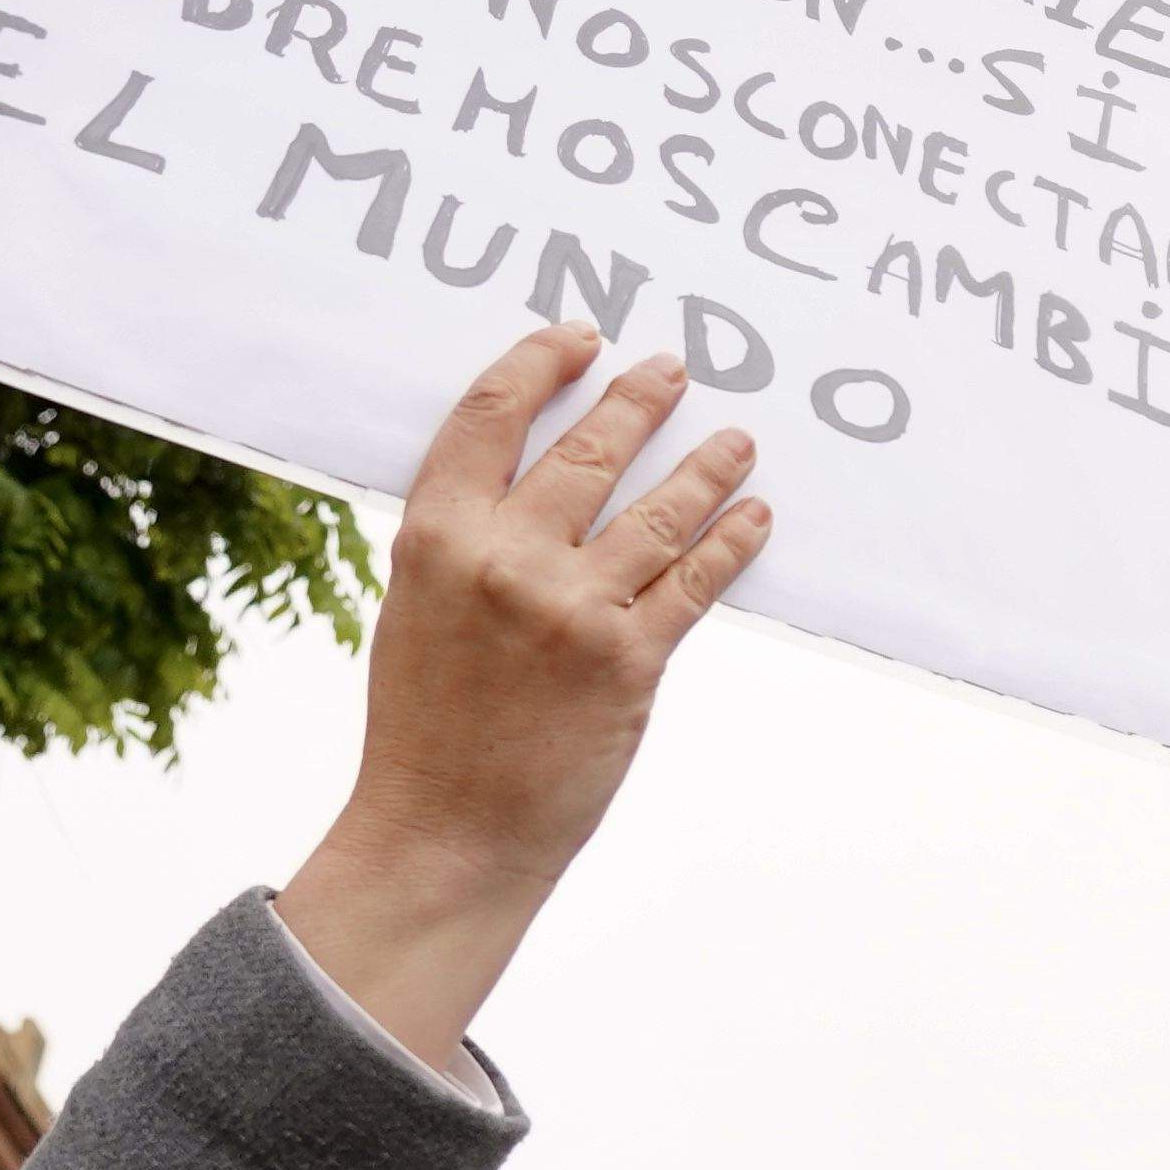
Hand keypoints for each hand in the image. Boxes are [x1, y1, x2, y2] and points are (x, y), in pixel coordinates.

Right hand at [276, 329, 769, 1070]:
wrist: (447, 830)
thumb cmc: (427, 723)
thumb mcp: (415, 609)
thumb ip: (464, 542)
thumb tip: (525, 485)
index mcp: (434, 538)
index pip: (489, 417)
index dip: (539, 365)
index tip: (578, 338)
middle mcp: (505, 559)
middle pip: (587, 453)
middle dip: (637, 403)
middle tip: (673, 371)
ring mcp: (572, 607)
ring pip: (658, 511)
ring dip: (708, 468)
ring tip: (739, 440)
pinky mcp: (630, 660)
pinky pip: (695, 583)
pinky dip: (731, 544)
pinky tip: (754, 519)